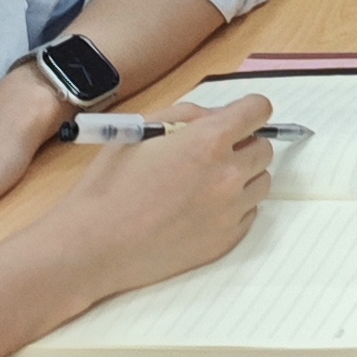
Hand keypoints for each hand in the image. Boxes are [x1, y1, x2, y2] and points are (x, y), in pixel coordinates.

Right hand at [43, 95, 273, 302]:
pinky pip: (248, 214)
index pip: (259, 110)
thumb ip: (188, 115)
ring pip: (260, 182)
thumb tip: (218, 116)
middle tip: (211, 155)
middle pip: (264, 148)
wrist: (92, 246)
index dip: (249, 110)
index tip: (240, 118)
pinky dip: (233, 208)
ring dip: (242, 177)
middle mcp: (228, 175)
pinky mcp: (227, 240)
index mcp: (209, 141)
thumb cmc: (109, 185)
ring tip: (204, 184)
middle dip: (243, 145)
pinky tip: (199, 210)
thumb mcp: (141, 130)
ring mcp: (231, 211)